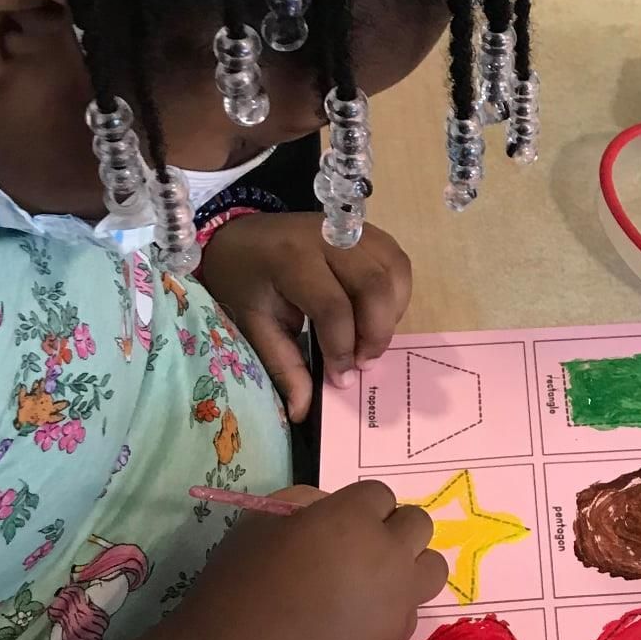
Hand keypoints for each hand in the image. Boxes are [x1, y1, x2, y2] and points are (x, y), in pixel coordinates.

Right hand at [178, 482, 445, 639]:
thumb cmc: (239, 585)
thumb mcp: (259, 523)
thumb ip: (305, 504)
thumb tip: (332, 509)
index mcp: (352, 518)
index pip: (380, 494)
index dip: (358, 506)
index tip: (336, 523)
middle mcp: (387, 555)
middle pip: (418, 524)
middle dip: (391, 529)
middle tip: (356, 548)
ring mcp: (397, 600)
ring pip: (432, 567)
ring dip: (409, 565)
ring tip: (373, 580)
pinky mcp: (395, 638)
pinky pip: (412, 608)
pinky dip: (393, 606)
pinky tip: (357, 618)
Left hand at [198, 214, 412, 420]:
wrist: (243, 237)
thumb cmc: (245, 281)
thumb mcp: (254, 324)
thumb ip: (283, 364)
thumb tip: (303, 410)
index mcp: (291, 258)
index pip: (333, 307)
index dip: (341, 349)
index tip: (339, 378)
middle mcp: (328, 237)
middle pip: (373, 285)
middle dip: (375, 333)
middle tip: (363, 363)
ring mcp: (354, 229)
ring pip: (393, 273)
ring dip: (390, 316)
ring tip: (369, 341)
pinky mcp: (369, 232)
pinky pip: (397, 265)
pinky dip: (396, 296)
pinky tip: (377, 316)